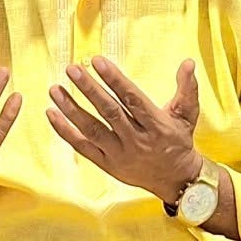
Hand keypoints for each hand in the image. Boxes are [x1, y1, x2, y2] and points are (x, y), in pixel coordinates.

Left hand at [47, 56, 202, 204]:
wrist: (176, 179)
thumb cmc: (179, 141)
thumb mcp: (187, 115)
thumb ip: (187, 88)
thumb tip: (188, 62)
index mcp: (156, 125)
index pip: (131, 98)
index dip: (114, 79)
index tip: (97, 61)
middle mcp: (136, 140)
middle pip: (109, 111)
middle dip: (89, 89)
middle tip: (72, 69)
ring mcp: (119, 154)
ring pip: (92, 129)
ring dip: (71, 108)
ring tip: (55, 89)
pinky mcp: (107, 165)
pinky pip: (82, 147)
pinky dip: (65, 131)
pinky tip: (52, 114)